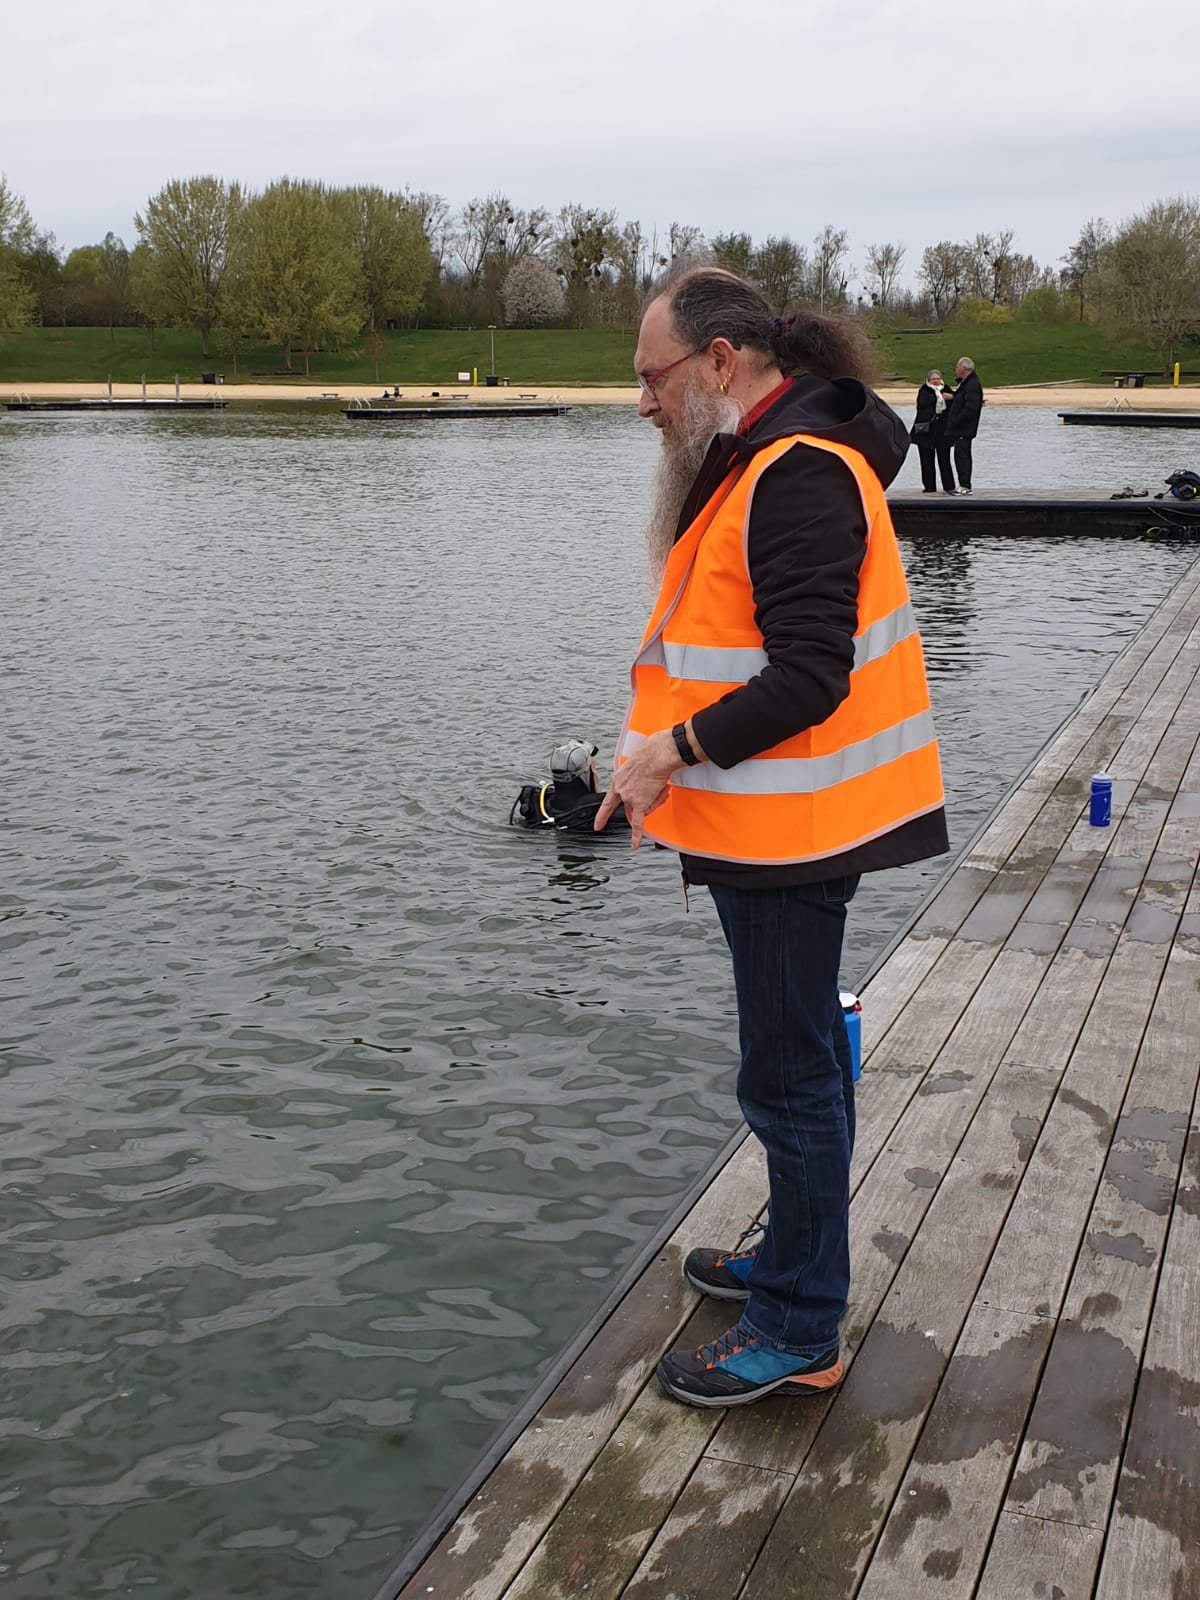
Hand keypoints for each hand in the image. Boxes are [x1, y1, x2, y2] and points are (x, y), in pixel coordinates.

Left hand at [594, 727, 681, 848]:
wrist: (657, 755)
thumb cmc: (650, 754)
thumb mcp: (636, 765)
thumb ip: (636, 778)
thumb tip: (646, 786)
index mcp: (618, 780)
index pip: (608, 801)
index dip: (602, 814)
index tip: (598, 825)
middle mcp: (621, 790)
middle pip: (630, 806)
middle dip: (644, 802)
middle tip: (653, 790)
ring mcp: (629, 798)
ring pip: (641, 810)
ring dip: (654, 802)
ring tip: (660, 787)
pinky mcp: (640, 803)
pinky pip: (637, 824)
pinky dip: (636, 836)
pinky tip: (634, 845)